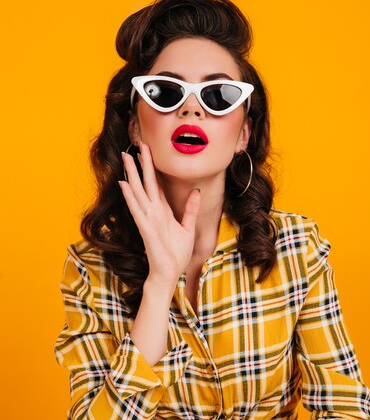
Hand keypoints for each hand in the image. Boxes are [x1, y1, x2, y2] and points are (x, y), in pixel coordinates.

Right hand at [119, 143, 200, 288]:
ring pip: (138, 192)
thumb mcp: (188, 228)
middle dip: (140, 164)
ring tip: (126, 157)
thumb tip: (196, 191)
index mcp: (163, 211)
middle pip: (145, 183)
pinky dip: (130, 197)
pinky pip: (137, 210)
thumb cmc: (176, 254)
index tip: (147, 151)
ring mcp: (148, 219)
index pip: (155, 185)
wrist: (169, 274)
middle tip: (135, 145)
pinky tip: (124, 184)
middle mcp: (153, 212)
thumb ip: (190, 209)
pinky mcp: (146, 229)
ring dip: (132, 174)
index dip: (151, 168)